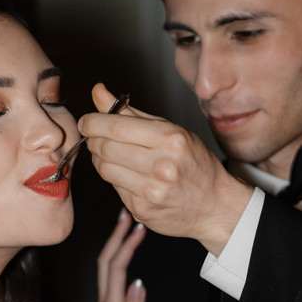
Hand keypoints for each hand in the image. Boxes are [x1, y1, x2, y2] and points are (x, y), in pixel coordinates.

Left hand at [77, 84, 250, 252]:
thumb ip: (130, 112)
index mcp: (171, 139)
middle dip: (93, 140)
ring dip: (100, 159)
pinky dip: (114, 178)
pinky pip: (114, 188)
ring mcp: (152, 191)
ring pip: (105, 169)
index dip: (93, 122)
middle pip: (106, 148)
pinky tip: (127, 174)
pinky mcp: (143, 210)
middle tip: (94, 137)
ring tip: (110, 155)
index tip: (86, 121)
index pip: (116, 127)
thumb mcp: (170, 130)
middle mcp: (162, 166)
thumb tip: (98, 91)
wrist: (215, 205)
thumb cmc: (194, 163)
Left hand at [84, 209, 147, 301]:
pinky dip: (117, 260)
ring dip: (115, 245)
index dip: (126, 244)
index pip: (117, 266)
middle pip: (107, 260)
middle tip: (128, 214)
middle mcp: (105, 301)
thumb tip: (139, 283)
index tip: (138, 225)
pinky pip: (111, 276)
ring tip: (126, 229)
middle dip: (117, 235)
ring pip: (106, 267)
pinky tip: (125, 259)